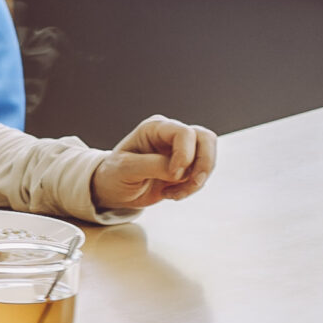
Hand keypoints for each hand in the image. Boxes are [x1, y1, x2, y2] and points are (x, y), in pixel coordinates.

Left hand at [91, 115, 216, 209]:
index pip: (184, 132)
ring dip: (197, 180)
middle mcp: (170, 135)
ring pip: (209, 157)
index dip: (185, 154)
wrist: (114, 190)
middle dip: (204, 164)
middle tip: (193, 183)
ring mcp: (182, 150)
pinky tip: (170, 194)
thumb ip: (152, 165)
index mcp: (154, 128)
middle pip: (206, 138)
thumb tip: (180, 171)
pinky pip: (202, 175)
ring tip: (172, 193)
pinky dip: (191, 188)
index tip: (173, 174)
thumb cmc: (114, 174)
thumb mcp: (124, 169)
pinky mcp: (187, 167)